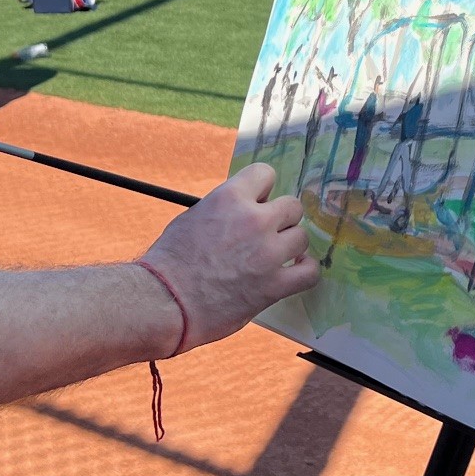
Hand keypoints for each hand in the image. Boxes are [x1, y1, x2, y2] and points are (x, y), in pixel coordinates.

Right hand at [142, 163, 315, 352]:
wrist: (164, 301)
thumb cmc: (170, 261)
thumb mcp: (194, 218)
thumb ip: (225, 209)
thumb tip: (246, 206)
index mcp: (229, 197)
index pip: (265, 174)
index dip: (262, 190)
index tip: (257, 204)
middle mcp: (253, 219)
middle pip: (291, 207)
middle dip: (280, 220)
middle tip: (265, 235)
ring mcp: (267, 253)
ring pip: (302, 237)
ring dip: (290, 246)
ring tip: (275, 256)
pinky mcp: (274, 285)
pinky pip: (309, 273)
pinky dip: (305, 271)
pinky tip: (294, 271)